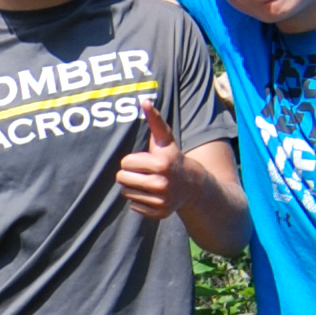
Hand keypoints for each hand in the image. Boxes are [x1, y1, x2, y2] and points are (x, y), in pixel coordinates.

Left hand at [114, 100, 184, 219]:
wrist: (193, 185)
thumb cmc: (173, 158)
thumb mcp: (165, 140)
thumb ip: (155, 120)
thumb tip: (145, 101)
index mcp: (161, 164)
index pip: (125, 163)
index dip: (131, 160)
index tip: (143, 160)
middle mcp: (162, 184)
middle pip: (122, 179)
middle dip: (129, 174)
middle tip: (142, 172)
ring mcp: (161, 201)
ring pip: (126, 193)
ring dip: (132, 187)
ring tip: (146, 182)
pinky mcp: (159, 213)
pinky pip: (134, 206)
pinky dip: (139, 201)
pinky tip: (152, 194)